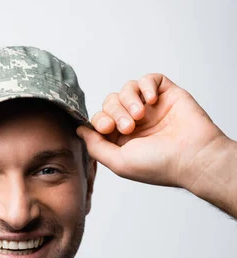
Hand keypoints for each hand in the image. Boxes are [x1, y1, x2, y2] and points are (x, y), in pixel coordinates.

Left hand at [76, 73, 226, 190]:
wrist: (192, 156)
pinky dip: (146, 86)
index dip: (99, 120)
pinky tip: (152, 100)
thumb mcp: (118, 162)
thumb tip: (79, 130)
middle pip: (110, 102)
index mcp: (122, 140)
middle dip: (114, 111)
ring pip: (127, 89)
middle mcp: (135, 123)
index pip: (100, 120)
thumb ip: (96, 146)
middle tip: (129, 127)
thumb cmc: (158, 165)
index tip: (107, 127)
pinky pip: (149, 79)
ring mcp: (151, 108)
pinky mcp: (167, 94)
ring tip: (141, 115)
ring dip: (129, 99)